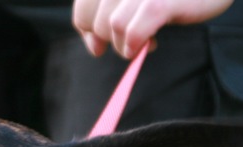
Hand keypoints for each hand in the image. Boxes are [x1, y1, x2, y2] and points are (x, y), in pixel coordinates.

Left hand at [72, 0, 232, 58]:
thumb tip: (94, 46)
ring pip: (111, 28)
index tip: (97, 46)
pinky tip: (147, 46)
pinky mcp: (160, 3)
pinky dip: (135, 46)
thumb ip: (114, 9)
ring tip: (144, 43)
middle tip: (129, 44)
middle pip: (94, 19)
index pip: (83, 5)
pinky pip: (133, 34)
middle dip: (108, 39)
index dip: (86, 28)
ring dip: (124, 45)